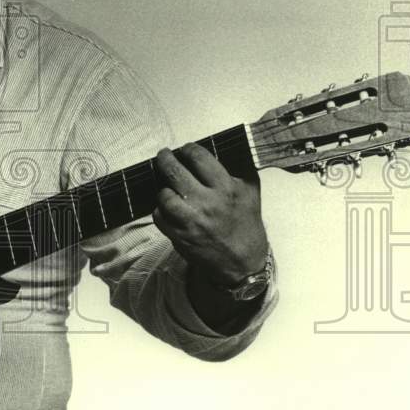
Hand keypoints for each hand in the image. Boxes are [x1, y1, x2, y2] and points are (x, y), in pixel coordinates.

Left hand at [152, 143, 268, 285]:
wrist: (243, 262)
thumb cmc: (246, 224)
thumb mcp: (251, 191)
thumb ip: (238, 167)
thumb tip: (222, 147)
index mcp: (226, 188)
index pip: (199, 158)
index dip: (188, 149)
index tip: (185, 149)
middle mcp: (207, 203)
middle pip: (174, 171)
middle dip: (165, 159)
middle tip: (164, 155)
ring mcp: (191, 221)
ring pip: (163, 195)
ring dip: (164, 189)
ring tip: (169, 187)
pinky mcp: (179, 236)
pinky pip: (159, 216)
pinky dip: (161, 210)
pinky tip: (169, 208)